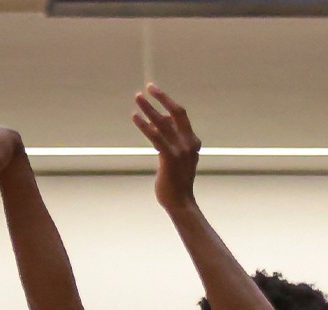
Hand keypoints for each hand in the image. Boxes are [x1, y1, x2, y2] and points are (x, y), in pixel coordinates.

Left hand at [132, 85, 199, 213]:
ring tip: (137, 98)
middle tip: (147, 88)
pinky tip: (135, 116)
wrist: (181, 203)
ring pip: (163, 123)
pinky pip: (155, 136)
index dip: (167, 101)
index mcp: (193, 142)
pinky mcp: (170, 158)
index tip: (154, 91)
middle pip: (176, 113)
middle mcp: (189, 143)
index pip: (180, 115)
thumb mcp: (177, 158)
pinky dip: (144, 125)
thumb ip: (171, 141)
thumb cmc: (176, 182)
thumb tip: (159, 125)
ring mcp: (181, 150)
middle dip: (162, 98)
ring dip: (149, 108)